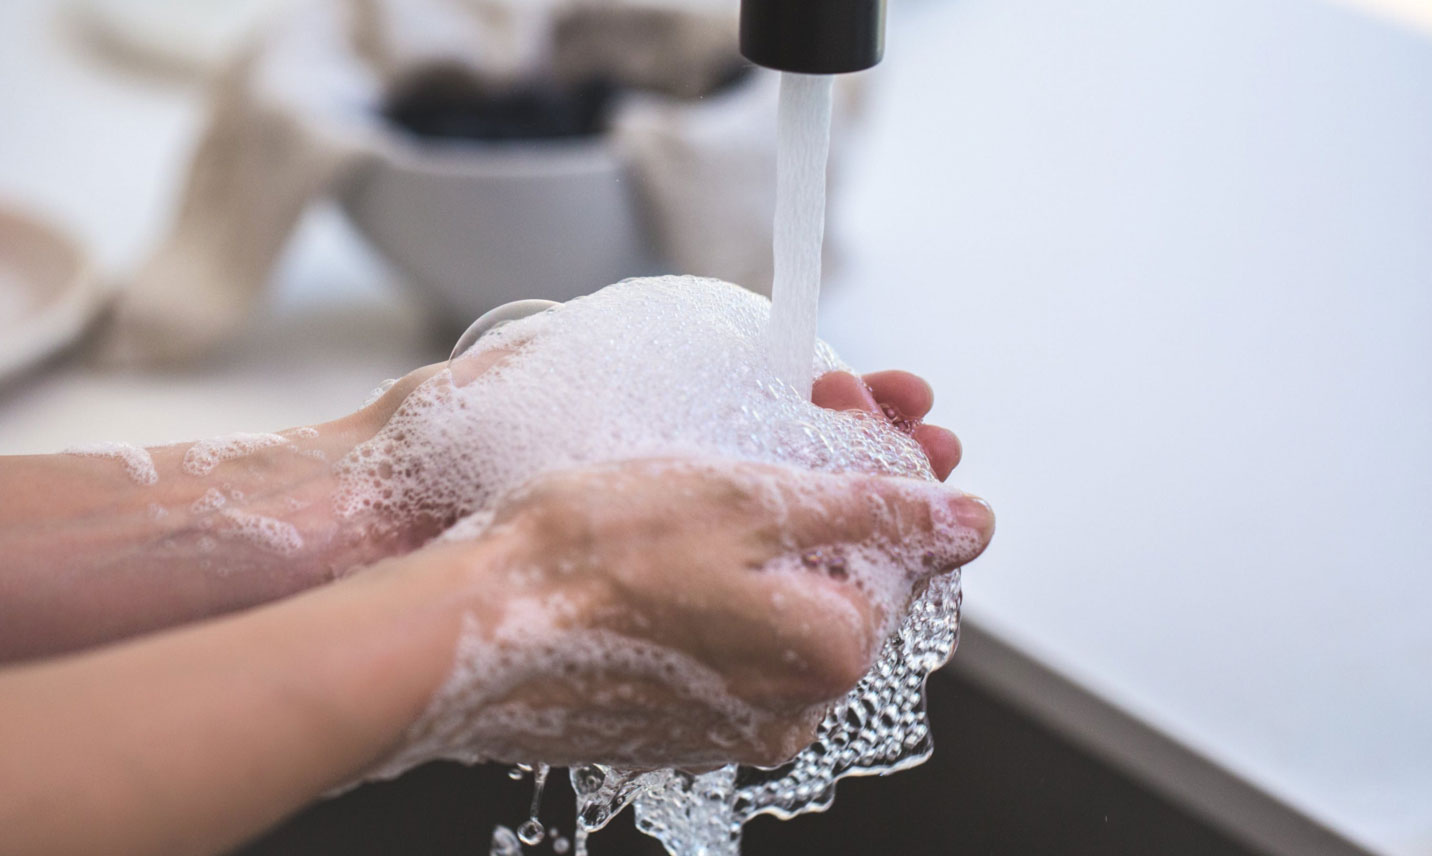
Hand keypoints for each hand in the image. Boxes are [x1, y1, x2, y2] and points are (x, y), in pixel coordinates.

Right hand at [395, 457, 992, 770]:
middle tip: (802, 412)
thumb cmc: (590, 557)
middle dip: (830, 491)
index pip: (902, 554)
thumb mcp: (751, 498)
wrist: (464, 630)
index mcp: (827, 654)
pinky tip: (671, 536)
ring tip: (720, 465)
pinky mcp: (669, 723)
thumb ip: (874, 507)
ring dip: (771, 534)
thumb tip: (967, 519)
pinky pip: (723, 643)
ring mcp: (726, 725)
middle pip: (844, 581)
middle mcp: (789, 709)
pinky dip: (716, 584)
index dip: (880, 465)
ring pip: (780, 610)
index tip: (849, 406)